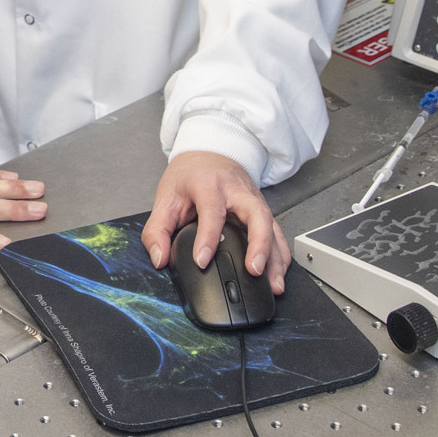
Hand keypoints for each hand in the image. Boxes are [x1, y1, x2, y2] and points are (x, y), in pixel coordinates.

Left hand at [142, 150, 290, 295]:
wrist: (208, 153)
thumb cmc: (189, 176)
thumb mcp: (165, 198)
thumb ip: (157, 231)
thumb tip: (159, 259)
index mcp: (209, 185)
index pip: (212, 211)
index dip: (207, 237)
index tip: (202, 260)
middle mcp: (237, 191)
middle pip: (256, 214)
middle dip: (258, 244)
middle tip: (254, 270)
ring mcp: (254, 200)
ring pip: (271, 226)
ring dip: (275, 256)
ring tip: (273, 284)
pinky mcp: (263, 209)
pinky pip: (277, 232)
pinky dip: (281, 254)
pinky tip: (279, 273)